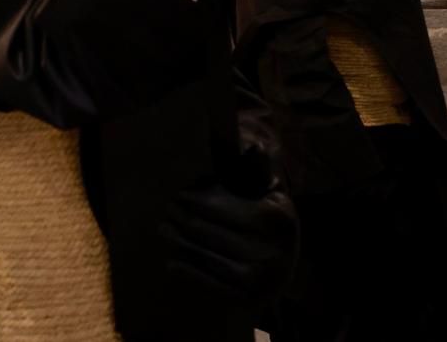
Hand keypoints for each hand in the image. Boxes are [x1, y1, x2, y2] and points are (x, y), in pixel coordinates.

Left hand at [161, 180, 296, 306]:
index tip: (180, 194)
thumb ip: (257, 169)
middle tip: (167, 209)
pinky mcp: (248, 299)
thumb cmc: (267, 216)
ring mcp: (262, 279)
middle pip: (216, 234)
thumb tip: (255, 147)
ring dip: (182, 243)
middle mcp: (275, 251)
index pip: (230, 210)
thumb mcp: (268, 191)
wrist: (283, 263)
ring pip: (211, 259)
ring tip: (163, 229)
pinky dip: (190, 272)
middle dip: (187, 220)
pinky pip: (213, 284)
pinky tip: (172, 260)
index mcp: (279, 218)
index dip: (201, 202)